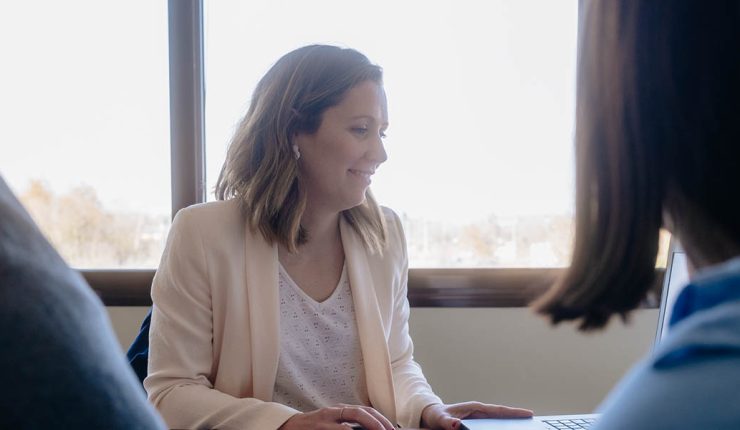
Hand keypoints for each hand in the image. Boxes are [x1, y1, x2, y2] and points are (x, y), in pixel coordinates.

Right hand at [279, 404, 395, 429]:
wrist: (289, 427)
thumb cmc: (314, 427)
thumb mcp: (332, 422)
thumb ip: (348, 424)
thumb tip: (370, 428)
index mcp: (341, 410)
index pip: (365, 410)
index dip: (380, 419)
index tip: (391, 429)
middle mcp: (335, 412)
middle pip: (360, 412)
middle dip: (377, 422)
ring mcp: (326, 420)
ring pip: (350, 421)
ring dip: (367, 426)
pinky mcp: (319, 428)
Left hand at [420, 402, 533, 429]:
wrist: (430, 417)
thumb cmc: (435, 416)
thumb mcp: (438, 419)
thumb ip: (445, 422)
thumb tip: (454, 425)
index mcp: (474, 408)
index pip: (498, 411)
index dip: (513, 412)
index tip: (529, 414)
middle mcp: (479, 412)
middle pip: (503, 416)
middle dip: (517, 419)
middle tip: (533, 422)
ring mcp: (479, 418)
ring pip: (499, 422)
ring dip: (510, 425)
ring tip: (524, 428)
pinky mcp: (476, 425)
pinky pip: (492, 427)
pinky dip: (501, 429)